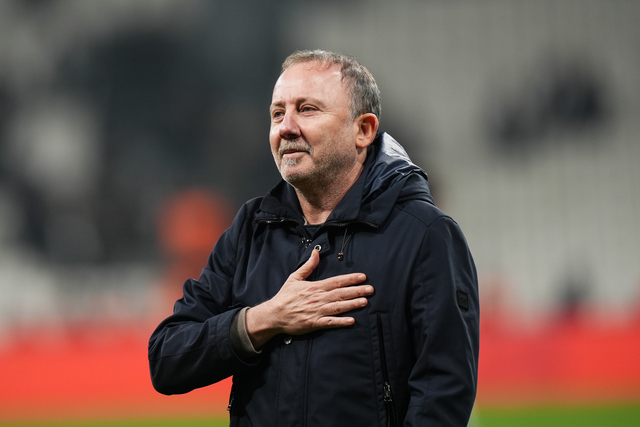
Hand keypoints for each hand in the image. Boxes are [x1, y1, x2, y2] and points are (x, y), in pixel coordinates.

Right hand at [245, 249, 372, 348]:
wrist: (274, 314)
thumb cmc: (285, 296)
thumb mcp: (295, 277)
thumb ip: (308, 266)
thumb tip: (316, 252)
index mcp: (315, 287)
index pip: (336, 281)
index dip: (350, 279)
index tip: (362, 277)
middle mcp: (318, 298)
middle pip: (340, 293)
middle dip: (356, 290)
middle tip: (370, 289)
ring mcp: (316, 311)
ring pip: (337, 307)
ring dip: (352, 304)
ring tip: (365, 301)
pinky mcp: (314, 323)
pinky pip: (330, 322)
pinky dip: (340, 322)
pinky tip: (351, 321)